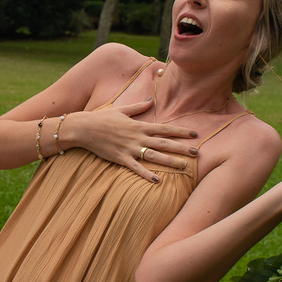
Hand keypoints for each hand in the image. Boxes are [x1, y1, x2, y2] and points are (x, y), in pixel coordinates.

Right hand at [70, 99, 198, 181]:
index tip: (195, 134)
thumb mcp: (121, 110)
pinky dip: (147, 174)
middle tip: (197, 153)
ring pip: (154, 156)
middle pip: (164, 143)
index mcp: (139, 125)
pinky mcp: (120, 158)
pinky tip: (158, 180)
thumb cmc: (101, 118)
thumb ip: (138, 106)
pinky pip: (136, 168)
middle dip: (181, 148)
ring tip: (184, 167)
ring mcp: (129, 148)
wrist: (83, 128)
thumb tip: (151, 100)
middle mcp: (137, 137)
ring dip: (170, 161)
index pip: (164, 128)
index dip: (180, 131)